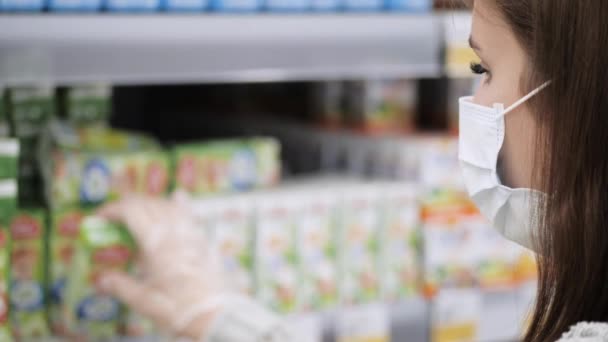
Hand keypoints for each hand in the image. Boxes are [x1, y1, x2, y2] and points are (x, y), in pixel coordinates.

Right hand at [97, 195, 223, 339]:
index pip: (131, 210)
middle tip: (115, 218)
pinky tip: (178, 199)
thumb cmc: (178, 308)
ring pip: (169, 204)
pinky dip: (178, 204)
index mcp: (156, 243)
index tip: (101, 218)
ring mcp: (191, 233)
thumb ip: (120, 286)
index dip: (113, 210)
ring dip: (150, 204)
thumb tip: (101, 279)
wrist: (214, 313)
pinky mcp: (203, 239)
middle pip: (148, 203)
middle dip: (128, 205)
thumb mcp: (143, 300)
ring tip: (139, 215)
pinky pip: (189, 213)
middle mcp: (174, 231)